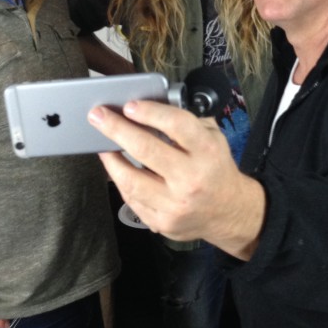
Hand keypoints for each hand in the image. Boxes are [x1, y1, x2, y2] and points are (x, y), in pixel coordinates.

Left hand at [89, 100, 264, 258]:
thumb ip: (186, 123)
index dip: (149, 112)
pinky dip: (120, 180)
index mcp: (207, 151)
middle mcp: (192, 178)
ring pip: (131, 179)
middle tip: (98, 115)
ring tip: (101, 143)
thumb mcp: (213, 138)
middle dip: (117, 129)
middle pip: (146, 149)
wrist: (228, 211)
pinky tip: (114, 167)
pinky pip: (132, 198)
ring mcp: (175, 203)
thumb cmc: (216, 168)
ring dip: (111, 158)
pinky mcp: (162, 221)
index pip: (176, 124)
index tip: (129, 105)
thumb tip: (149, 109)